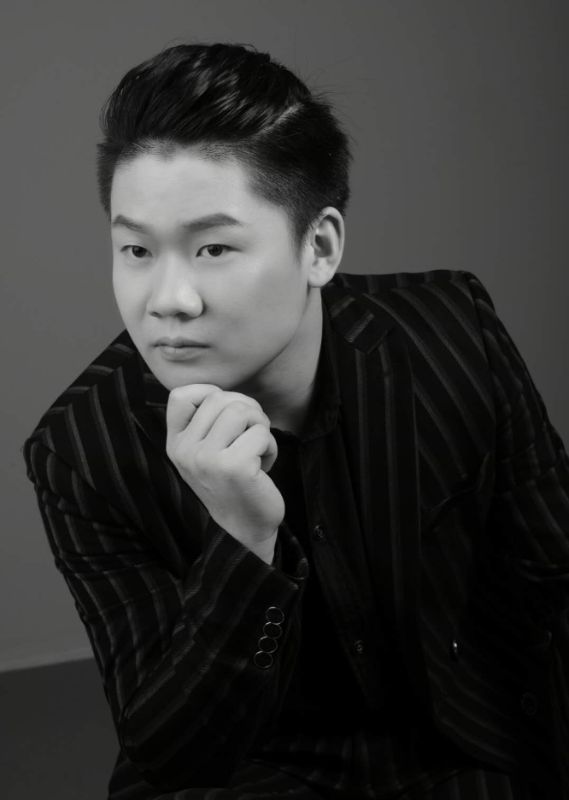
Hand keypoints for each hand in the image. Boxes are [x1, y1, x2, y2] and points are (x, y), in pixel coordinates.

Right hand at [165, 385, 283, 562]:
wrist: (243, 528)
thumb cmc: (232, 481)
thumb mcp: (206, 451)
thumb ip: (207, 421)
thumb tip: (223, 391)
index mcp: (175, 444)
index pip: (179, 395)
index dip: (210, 393)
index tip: (227, 415)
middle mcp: (185, 451)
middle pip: (220, 398)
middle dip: (247, 410)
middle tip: (251, 434)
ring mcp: (207, 459)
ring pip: (241, 410)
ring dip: (260, 426)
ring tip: (257, 448)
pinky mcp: (233, 467)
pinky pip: (260, 433)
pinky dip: (270, 446)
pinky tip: (264, 466)